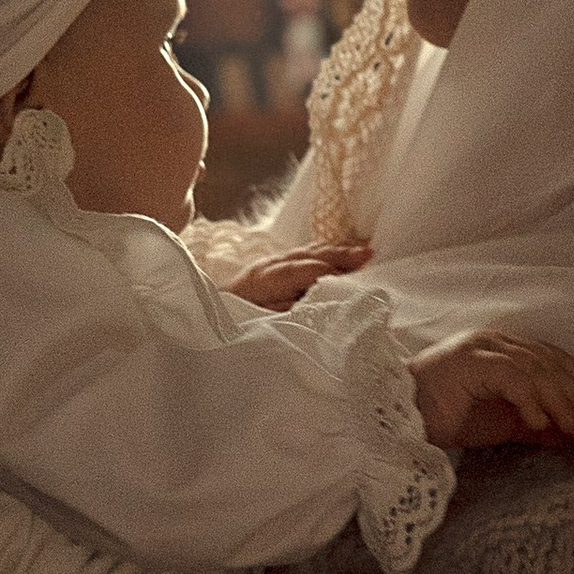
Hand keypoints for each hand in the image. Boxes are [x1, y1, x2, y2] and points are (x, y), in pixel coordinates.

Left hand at [228, 240, 371, 312]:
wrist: (206, 312)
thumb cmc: (233, 322)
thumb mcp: (256, 323)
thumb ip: (283, 312)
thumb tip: (311, 304)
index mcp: (263, 280)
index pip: (298, 271)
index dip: (324, 271)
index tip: (350, 278)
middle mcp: (270, 265)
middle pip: (308, 255)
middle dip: (339, 254)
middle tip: (368, 254)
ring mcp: (273, 261)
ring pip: (309, 251)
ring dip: (338, 250)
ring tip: (366, 250)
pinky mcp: (278, 263)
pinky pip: (307, 253)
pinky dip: (329, 251)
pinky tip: (348, 250)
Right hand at [411, 333, 573, 452]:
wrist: (399, 421)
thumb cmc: (446, 418)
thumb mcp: (503, 424)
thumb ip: (537, 425)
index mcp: (504, 349)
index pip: (553, 357)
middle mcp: (496, 341)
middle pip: (550, 361)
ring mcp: (481, 347)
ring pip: (536, 368)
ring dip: (560, 401)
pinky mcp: (469, 361)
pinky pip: (512, 375)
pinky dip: (530, 399)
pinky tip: (539, 423)